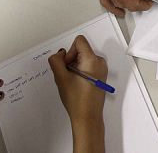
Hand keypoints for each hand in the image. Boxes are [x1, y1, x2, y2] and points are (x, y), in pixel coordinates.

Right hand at [49, 36, 106, 152]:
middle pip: (81, 50)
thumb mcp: (60, 78)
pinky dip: (80, 72)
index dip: (69, 51)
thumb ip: (56, 61)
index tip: (68, 66)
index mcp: (92, 59)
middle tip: (68, 77)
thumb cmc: (76, 99)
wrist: (88, 116)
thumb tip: (59, 53)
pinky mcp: (101, 75)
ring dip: (74, 67)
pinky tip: (77, 85)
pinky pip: (88, 66)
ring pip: (83, 59)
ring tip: (72, 83)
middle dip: (71, 60)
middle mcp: (100, 61)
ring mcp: (102, 69)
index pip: (79, 41)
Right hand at [94, 0, 157, 15]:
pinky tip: (118, 10)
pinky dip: (111, 7)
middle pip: (125, 4)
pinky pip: (104, 0)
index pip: (133, 4)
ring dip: (126, 5)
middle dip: (137, 4)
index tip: (150, 1)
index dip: (144, 5)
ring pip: (116, 3)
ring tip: (135, 2)